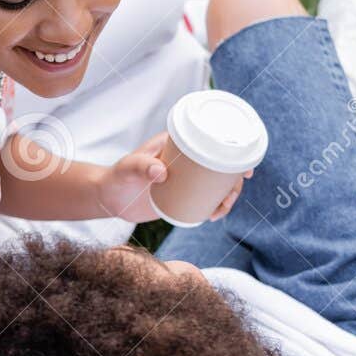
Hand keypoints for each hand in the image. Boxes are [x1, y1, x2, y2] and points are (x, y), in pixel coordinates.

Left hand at [96, 133, 252, 223]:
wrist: (109, 198)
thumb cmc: (117, 177)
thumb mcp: (128, 169)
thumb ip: (141, 166)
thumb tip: (161, 172)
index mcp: (178, 143)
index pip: (213, 140)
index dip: (234, 151)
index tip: (245, 168)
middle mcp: (187, 158)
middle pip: (221, 164)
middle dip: (234, 181)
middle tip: (229, 199)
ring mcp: (187, 177)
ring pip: (217, 183)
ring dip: (227, 196)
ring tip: (219, 211)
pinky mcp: (183, 193)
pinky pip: (206, 197)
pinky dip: (215, 205)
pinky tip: (215, 215)